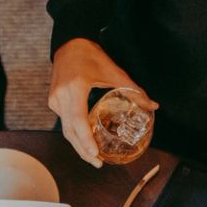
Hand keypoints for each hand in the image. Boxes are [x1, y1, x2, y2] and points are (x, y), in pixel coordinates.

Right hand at [47, 38, 157, 166]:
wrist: (70, 43)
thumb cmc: (91, 55)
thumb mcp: (114, 71)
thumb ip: (133, 90)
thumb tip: (153, 106)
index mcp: (75, 88)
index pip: (77, 120)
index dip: (85, 140)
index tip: (95, 154)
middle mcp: (61, 96)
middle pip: (69, 131)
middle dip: (83, 150)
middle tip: (98, 163)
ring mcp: (54, 99)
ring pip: (65, 129)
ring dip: (78, 145)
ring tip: (92, 157)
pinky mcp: (53, 100)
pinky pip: (64, 122)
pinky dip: (74, 133)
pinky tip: (86, 141)